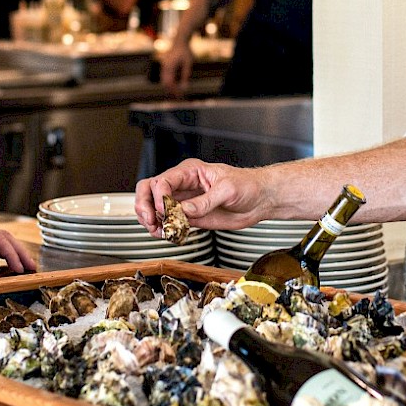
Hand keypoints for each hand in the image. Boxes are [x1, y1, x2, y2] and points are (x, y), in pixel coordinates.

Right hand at [136, 158, 271, 234]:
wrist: (260, 200)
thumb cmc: (247, 185)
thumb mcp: (228, 190)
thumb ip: (204, 201)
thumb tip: (184, 211)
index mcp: (190, 172)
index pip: (163, 181)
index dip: (159, 196)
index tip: (164, 209)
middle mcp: (183, 186)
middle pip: (150, 190)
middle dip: (144, 205)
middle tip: (150, 220)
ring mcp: (184, 202)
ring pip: (155, 207)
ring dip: (151, 219)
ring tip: (158, 230)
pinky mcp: (190, 217)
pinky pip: (169, 222)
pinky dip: (164, 229)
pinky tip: (169, 234)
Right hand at [159, 40, 194, 93]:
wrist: (180, 41)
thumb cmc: (185, 51)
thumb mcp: (188, 63)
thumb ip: (186, 75)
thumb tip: (185, 87)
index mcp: (169, 66)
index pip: (169, 83)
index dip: (174, 91)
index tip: (180, 96)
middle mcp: (164, 67)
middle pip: (165, 83)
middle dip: (171, 91)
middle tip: (178, 98)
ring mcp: (163, 66)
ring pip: (164, 81)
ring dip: (170, 88)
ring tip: (177, 94)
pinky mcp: (165, 66)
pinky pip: (165, 77)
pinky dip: (169, 83)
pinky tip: (175, 86)